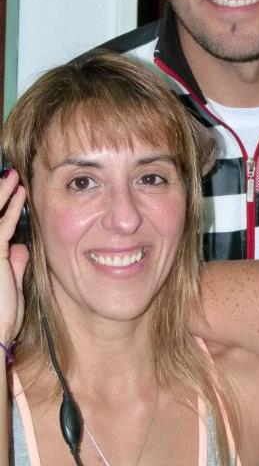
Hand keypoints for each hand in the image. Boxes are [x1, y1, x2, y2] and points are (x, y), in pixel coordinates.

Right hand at [0, 171, 28, 345]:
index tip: (12, 192)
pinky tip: (19, 192)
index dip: (1, 208)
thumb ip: (14, 265)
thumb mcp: (11, 286)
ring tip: (13, 177)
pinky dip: (11, 206)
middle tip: (8, 177)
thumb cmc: (1, 318)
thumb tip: (20, 247)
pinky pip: (1, 225)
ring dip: (1, 193)